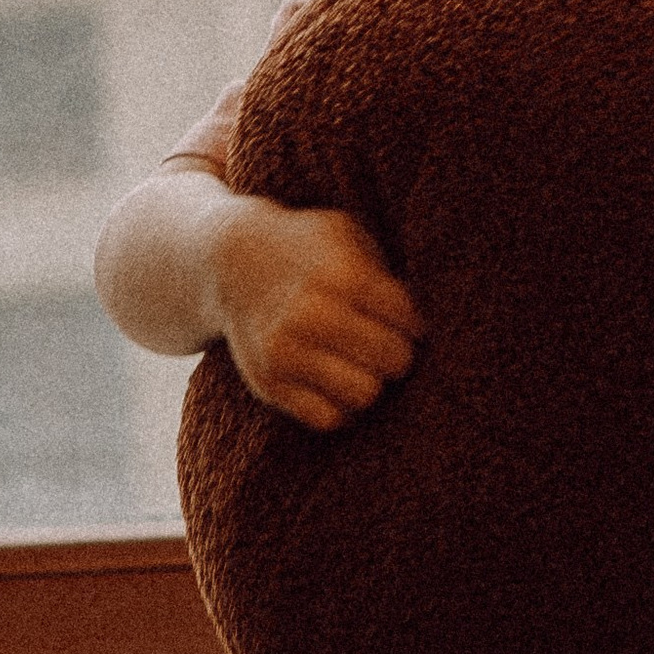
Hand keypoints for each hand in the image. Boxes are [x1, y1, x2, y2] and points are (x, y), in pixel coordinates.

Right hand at [208, 199, 424, 430]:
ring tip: (362, 364)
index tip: (402, 320)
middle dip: (397, 354)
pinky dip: (340, 406)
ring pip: (365, 395)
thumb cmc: (305, 247)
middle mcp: (313, 315)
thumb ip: (384, 269)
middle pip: (395, 362)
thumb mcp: (345, 235)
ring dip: (371, 382)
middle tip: (385, 344)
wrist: (227, 261)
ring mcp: (287, 352)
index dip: (413, 324)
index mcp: (343, 275)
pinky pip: (328, 418)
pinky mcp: (269, 383)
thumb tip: (427, 316)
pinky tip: (336, 382)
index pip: (410, 322)